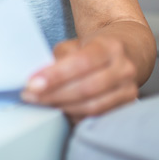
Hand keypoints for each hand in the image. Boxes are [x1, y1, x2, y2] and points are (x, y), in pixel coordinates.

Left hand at [20, 36, 138, 121]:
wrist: (127, 52)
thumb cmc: (95, 48)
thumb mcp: (77, 43)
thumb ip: (60, 58)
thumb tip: (40, 78)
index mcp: (110, 47)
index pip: (81, 62)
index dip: (55, 75)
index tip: (32, 83)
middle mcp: (124, 68)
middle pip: (86, 88)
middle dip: (54, 94)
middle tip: (30, 95)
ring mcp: (128, 89)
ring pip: (92, 106)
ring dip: (62, 107)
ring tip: (41, 103)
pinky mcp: (127, 106)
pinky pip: (97, 116)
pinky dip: (75, 115)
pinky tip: (59, 109)